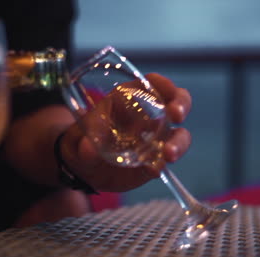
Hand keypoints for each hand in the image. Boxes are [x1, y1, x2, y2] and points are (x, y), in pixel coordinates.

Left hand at [61, 73, 191, 191]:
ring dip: (178, 143)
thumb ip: (84, 142)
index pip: (154, 83)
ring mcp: (155, 139)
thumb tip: (88, 149)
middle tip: (176, 116)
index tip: (168, 92)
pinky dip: (161, 165)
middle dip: (181, 106)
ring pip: (179, 135)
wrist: (83, 167)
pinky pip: (164, 161)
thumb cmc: (82, 140)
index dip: (164, 84)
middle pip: (177, 103)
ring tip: (169, 154)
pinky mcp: (154, 160)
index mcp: (131, 99)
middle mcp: (149, 116)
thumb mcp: (78, 138)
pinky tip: (153, 170)